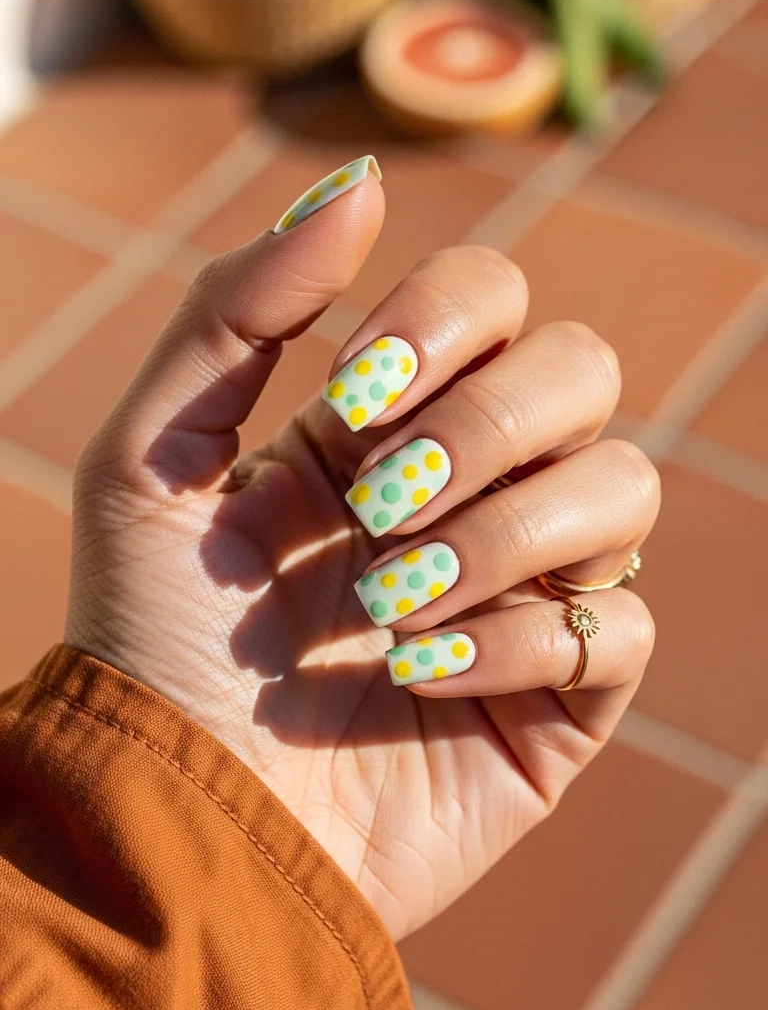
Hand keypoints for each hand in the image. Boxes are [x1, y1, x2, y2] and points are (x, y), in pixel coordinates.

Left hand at [65, 160, 658, 941]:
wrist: (178, 826)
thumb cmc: (149, 650)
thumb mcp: (146, 465)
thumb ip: (234, 315)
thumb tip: (363, 183)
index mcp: (382, 428)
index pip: (495, 298)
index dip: (444, 325)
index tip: (350, 403)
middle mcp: (467, 495)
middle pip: (581, 373)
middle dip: (483, 430)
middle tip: (379, 513)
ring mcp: (522, 594)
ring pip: (627, 488)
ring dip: (508, 536)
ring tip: (394, 610)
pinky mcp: (560, 701)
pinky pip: (619, 628)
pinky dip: (523, 643)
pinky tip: (422, 682)